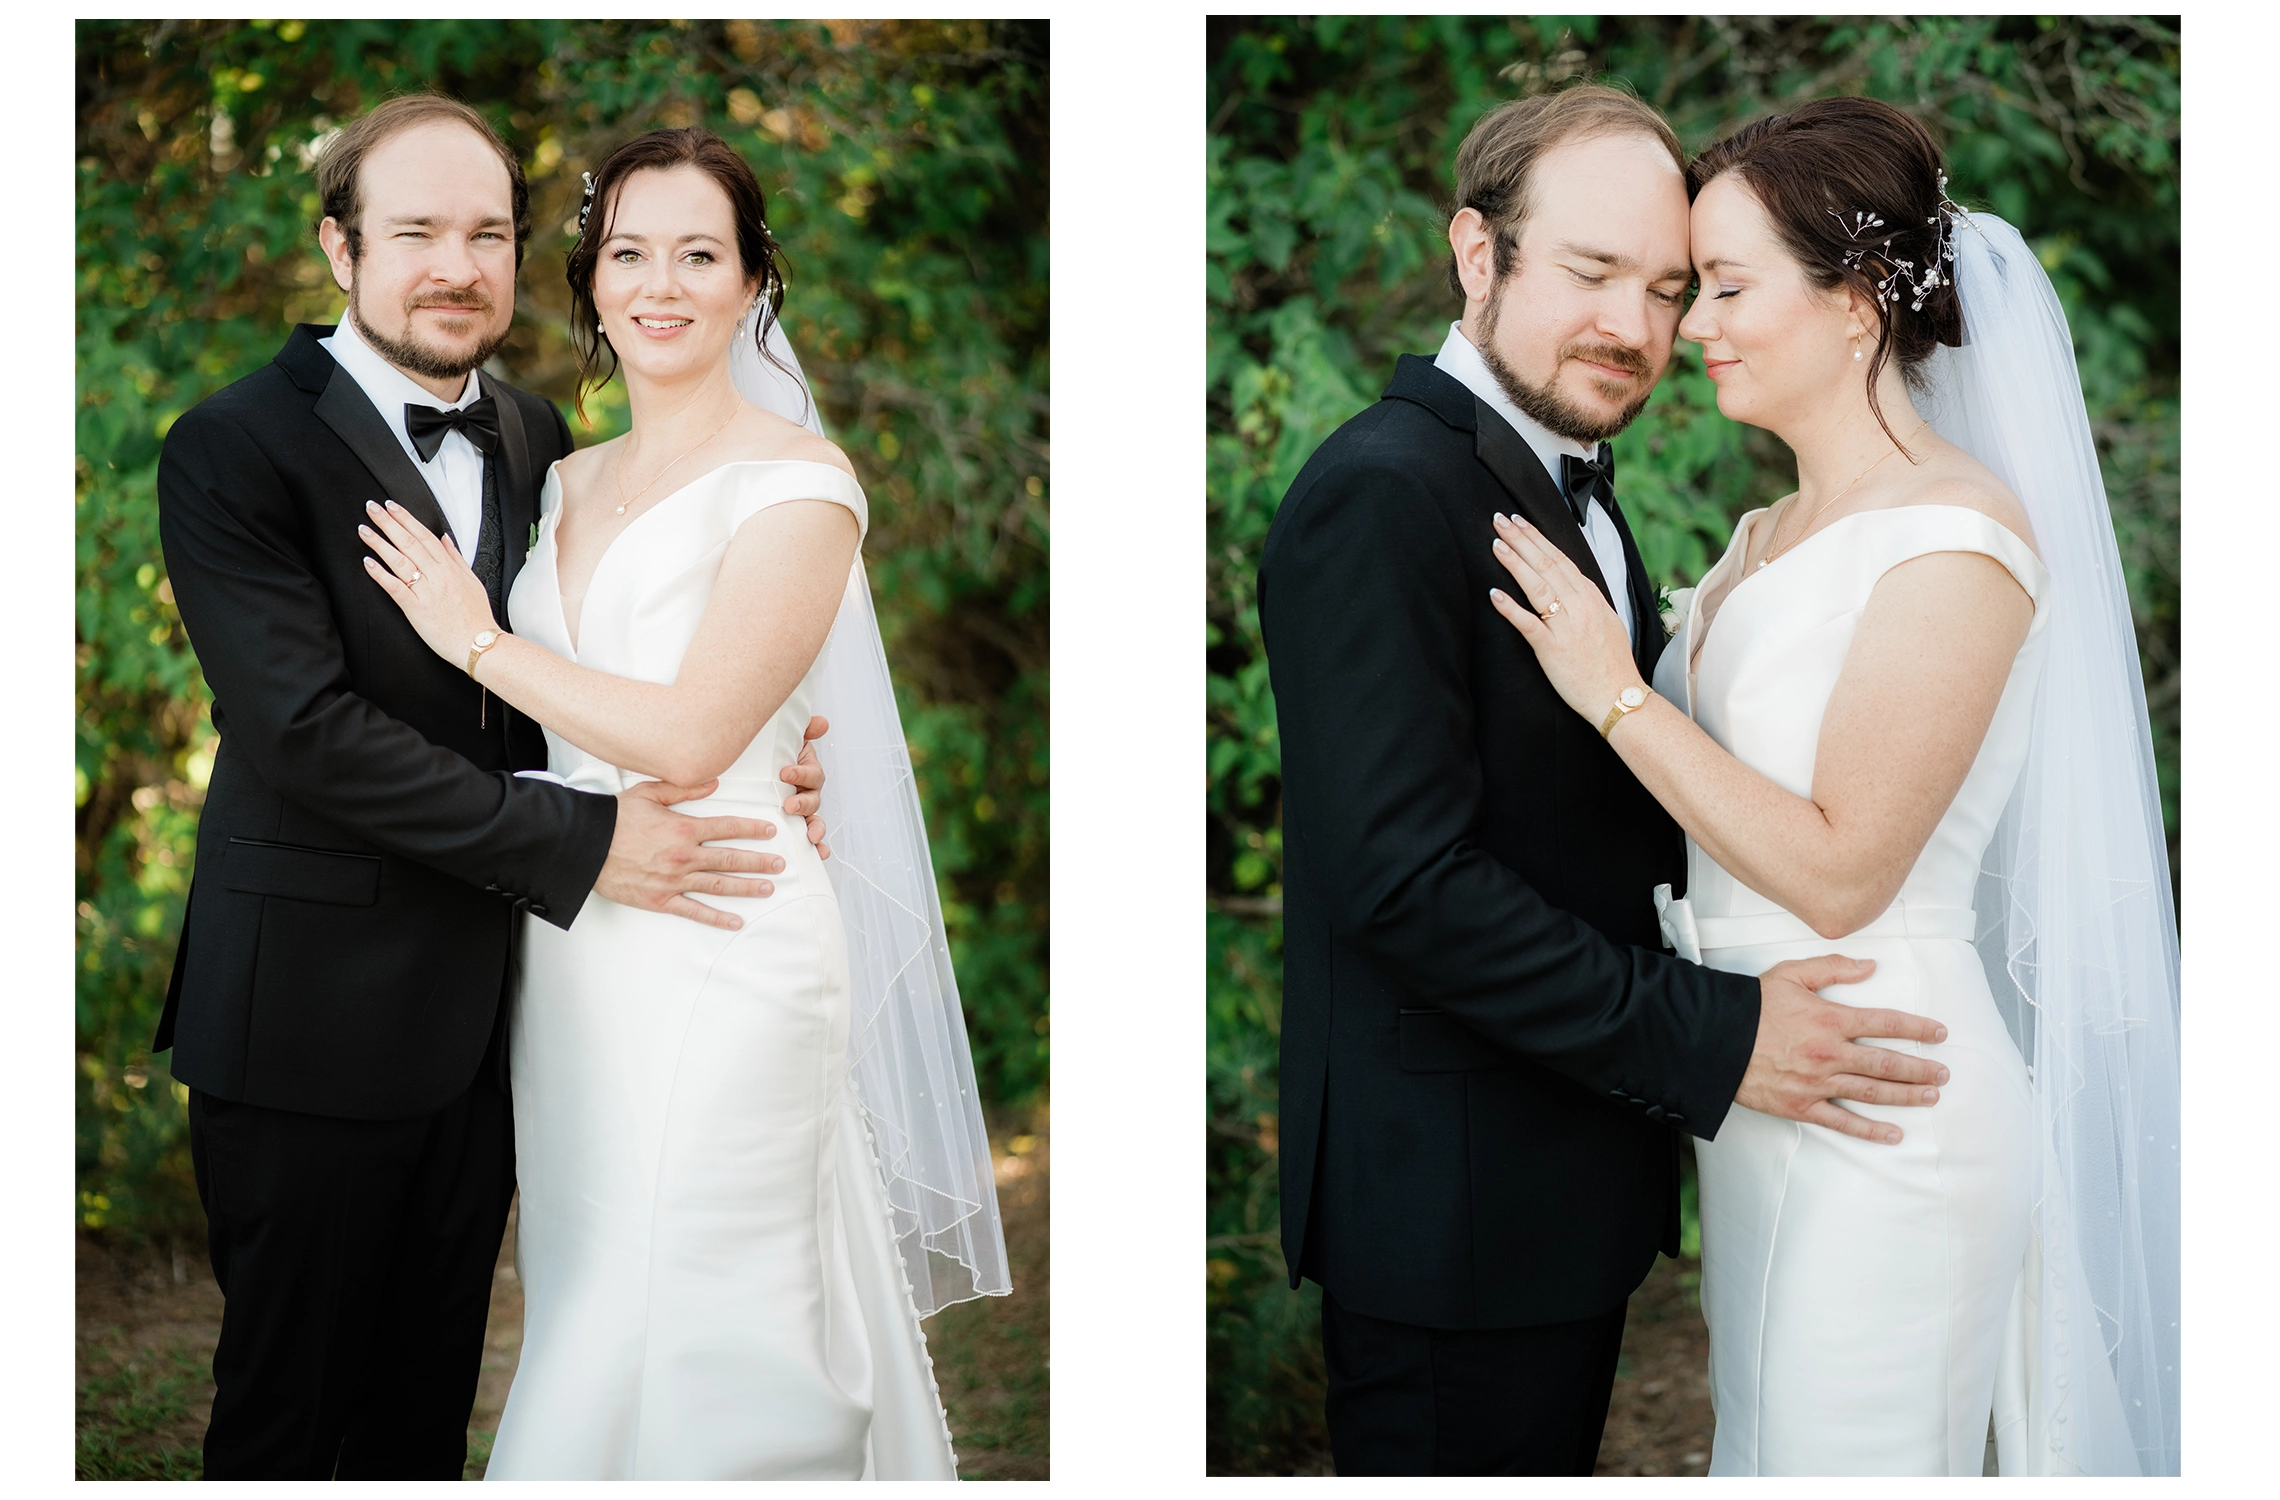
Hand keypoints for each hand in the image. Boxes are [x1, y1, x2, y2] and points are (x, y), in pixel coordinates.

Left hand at [360, 500, 497, 667]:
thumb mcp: (472, 581)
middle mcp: (437, 576)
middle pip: (409, 543)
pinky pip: (395, 588)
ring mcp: (426, 592)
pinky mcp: (416, 609)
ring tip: (364, 530)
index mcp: (449, 568)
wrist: (479, 643)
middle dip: (389, 523)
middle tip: (372, 508)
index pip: (425, 536)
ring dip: (380, 543)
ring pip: (400, 561)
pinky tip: (368, 562)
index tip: (392, 506)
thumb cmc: (476, 616)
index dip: (407, 519)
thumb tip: (446, 539)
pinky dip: (381, 574)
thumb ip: (457, 558)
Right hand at [594, 778, 788, 930]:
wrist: (585, 845)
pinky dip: (716, 918)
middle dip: (759, 862)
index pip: (727, 827)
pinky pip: (694, 911)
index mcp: (683, 828)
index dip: (752, 829)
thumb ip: (684, 788)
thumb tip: (714, 782)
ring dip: (746, 888)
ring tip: (768, 889)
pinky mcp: (661, 899)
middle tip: (781, 865)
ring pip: (718, 885)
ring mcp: (674, 880)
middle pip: (730, 859)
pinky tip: (736, 921)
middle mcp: (684, 855)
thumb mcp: (649, 793)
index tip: (770, 831)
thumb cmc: (615, 818)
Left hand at [779, 714, 830, 860]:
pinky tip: (819, 856)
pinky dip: (818, 848)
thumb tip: (822, 722)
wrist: (751, 773)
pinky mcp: (795, 828)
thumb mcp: (783, 741)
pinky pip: (810, 839)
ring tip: (810, 837)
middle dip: (804, 804)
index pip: (811, 773)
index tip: (785, 773)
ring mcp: (802, 812)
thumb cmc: (769, 757)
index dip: (802, 774)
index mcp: (805, 772)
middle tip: (789, 806)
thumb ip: (803, 730)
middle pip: (814, 800)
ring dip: (816, 829)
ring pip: (815, 821)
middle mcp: (807, 792)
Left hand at [1486, 512, 1640, 722]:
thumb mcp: (1606, 622)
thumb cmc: (1611, 663)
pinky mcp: (1552, 649)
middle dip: (1522, 540)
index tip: (1520, 522)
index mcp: (1591, 598)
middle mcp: (1579, 607)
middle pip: (1547, 564)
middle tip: (1500, 520)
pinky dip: (1511, 608)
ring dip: (1515, 562)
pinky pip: (1528, 625)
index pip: (1561, 559)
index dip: (1538, 538)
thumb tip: (1571, 584)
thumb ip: (1587, 601)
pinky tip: (1494, 594)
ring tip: (1496, 544)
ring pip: (1537, 586)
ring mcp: (1566, 627)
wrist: (1619, 696)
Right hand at [1735, 954, 1952, 1144]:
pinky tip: (1893, 1133)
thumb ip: (1833, 967)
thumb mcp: (1791, 974)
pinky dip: (1870, 1130)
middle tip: (1943, 1073)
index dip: (1917, 1028)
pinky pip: (1842, 1121)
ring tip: (1930, 1097)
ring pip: (1873, 1092)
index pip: (1886, 1023)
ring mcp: (1818, 1082)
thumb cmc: (1751, 1007)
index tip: (1939, 1033)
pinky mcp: (1803, 1105)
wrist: (1715, 1039)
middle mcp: (1830, 1053)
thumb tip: (1869, 966)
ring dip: (1906, 1095)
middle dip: (1920, 1068)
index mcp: (1830, 1019)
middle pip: (1887, 1062)